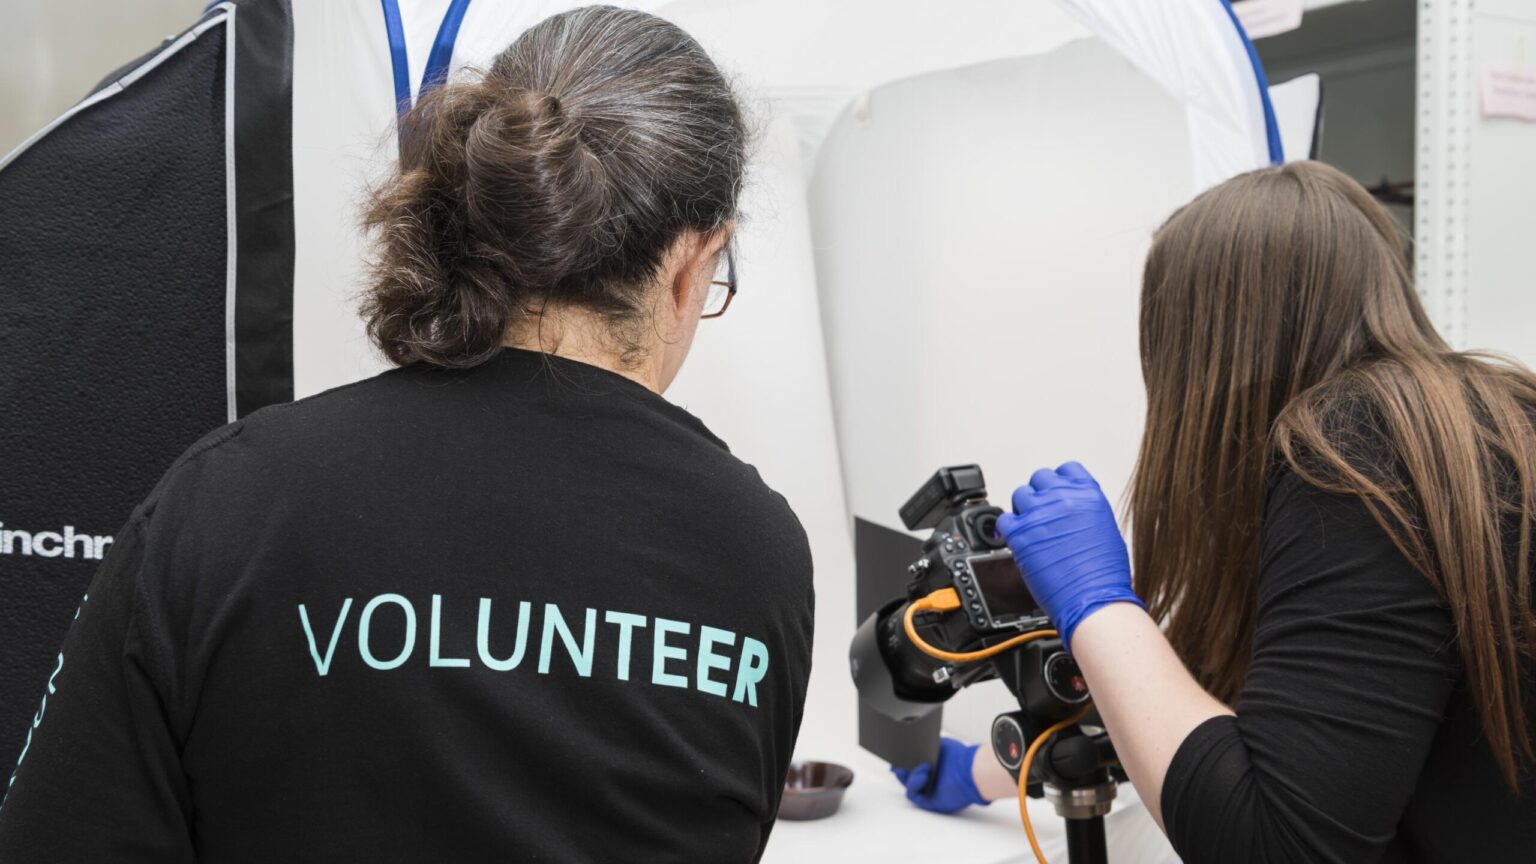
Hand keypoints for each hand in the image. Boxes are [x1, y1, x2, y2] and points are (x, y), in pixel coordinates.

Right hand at [891, 737, 989, 813]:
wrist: (972, 771)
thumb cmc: (960, 758)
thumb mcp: (939, 745)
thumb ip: (925, 745)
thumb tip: (911, 744)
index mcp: (933, 769)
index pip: (913, 767)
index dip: (903, 763)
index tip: (896, 757)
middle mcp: (931, 781)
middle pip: (908, 778)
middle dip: (901, 771)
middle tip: (897, 764)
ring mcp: (930, 792)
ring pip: (908, 787)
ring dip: (910, 776)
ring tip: (923, 767)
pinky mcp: (930, 802)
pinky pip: (913, 795)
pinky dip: (915, 784)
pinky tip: (924, 774)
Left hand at [995, 462, 1143, 649]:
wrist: (1094, 599)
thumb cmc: (1105, 574)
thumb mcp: (1106, 530)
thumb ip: (1085, 512)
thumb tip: (1072, 513)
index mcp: (1089, 494)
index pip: (1067, 469)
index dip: (1059, 480)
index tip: (1055, 491)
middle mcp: (1063, 498)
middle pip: (1039, 478)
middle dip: (1039, 494)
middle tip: (1041, 513)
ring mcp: (1039, 514)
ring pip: (1019, 495)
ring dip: (1023, 510)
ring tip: (1030, 528)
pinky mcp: (1020, 533)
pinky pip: (1004, 520)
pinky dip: (1007, 529)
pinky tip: (1015, 539)